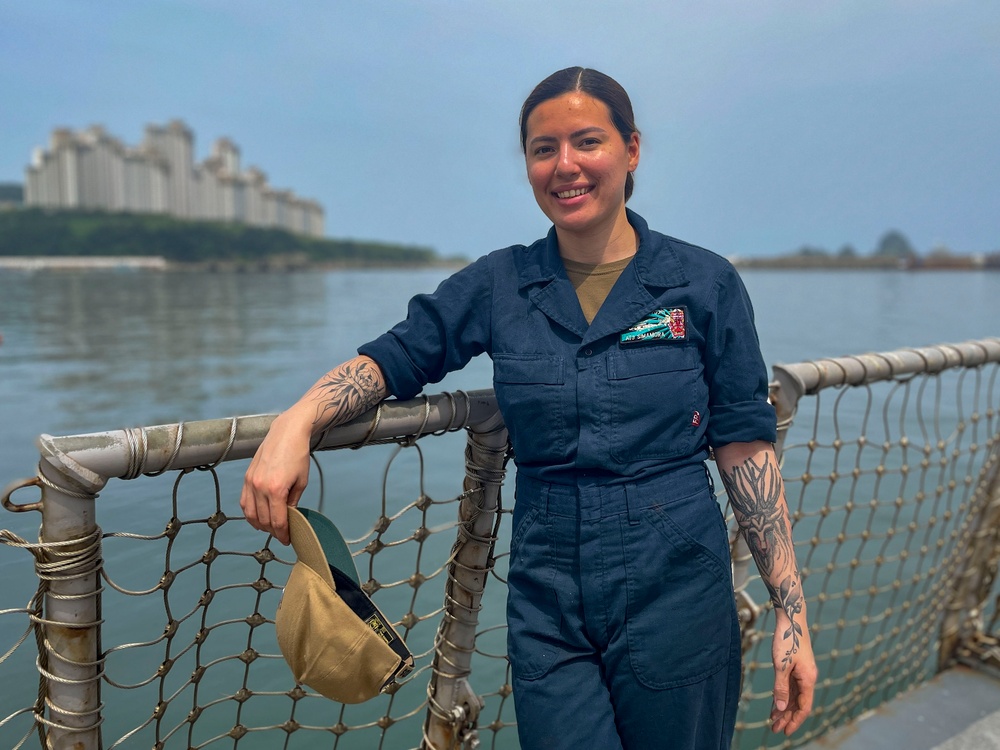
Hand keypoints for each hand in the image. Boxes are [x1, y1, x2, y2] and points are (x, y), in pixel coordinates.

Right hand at [239, 410, 312, 544]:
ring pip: (251, 514)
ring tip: (270, 528)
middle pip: (264, 520)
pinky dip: (250, 513)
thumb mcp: (302, 481)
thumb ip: (294, 502)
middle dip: (273, 531)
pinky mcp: (247, 477)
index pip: (277, 521)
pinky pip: (244, 502)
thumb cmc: (298, 454)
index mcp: (276, 490)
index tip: (287, 540)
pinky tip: (257, 517)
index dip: (283, 534)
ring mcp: (251, 482)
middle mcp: (260, 487)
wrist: (287, 433)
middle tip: (282, 535)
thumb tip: (289, 517)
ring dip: (260, 525)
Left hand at [770, 613, 817, 734]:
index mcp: (808, 679)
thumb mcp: (781, 665)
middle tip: (775, 729)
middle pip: (799, 704)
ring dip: (784, 708)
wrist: (791, 619)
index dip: (795, 721)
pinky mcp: (796, 667)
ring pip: (794, 696)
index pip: (804, 707)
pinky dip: (783, 696)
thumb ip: (781, 687)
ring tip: (773, 720)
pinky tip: (775, 703)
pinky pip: (790, 687)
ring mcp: (802, 673)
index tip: (785, 732)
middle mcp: (808, 678)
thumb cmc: (787, 640)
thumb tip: (781, 708)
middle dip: (788, 718)